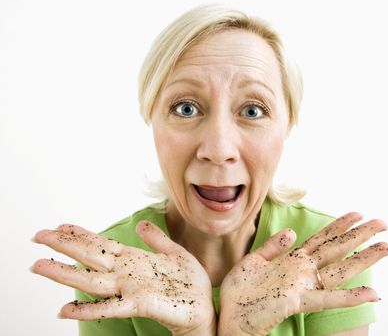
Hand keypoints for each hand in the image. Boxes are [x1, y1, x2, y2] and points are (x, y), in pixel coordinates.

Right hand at [31, 221, 215, 335]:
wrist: (204, 307)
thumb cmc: (190, 283)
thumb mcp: (173, 252)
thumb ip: (156, 239)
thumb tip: (141, 224)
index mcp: (133, 259)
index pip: (101, 245)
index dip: (81, 235)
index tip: (60, 225)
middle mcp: (126, 273)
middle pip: (89, 258)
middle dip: (64, 247)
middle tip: (37, 236)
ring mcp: (130, 289)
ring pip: (91, 280)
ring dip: (64, 274)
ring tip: (40, 265)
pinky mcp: (140, 304)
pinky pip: (110, 307)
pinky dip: (87, 309)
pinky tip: (65, 309)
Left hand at [218, 212, 387, 335]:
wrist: (228, 314)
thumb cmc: (240, 289)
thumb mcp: (255, 259)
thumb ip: (274, 246)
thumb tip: (292, 231)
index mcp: (293, 260)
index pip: (321, 239)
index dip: (339, 226)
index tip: (358, 213)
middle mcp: (302, 271)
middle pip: (336, 249)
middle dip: (360, 236)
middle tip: (383, 223)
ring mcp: (302, 286)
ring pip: (339, 269)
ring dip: (364, 259)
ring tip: (387, 247)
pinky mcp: (296, 301)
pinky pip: (327, 299)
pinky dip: (350, 297)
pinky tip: (372, 293)